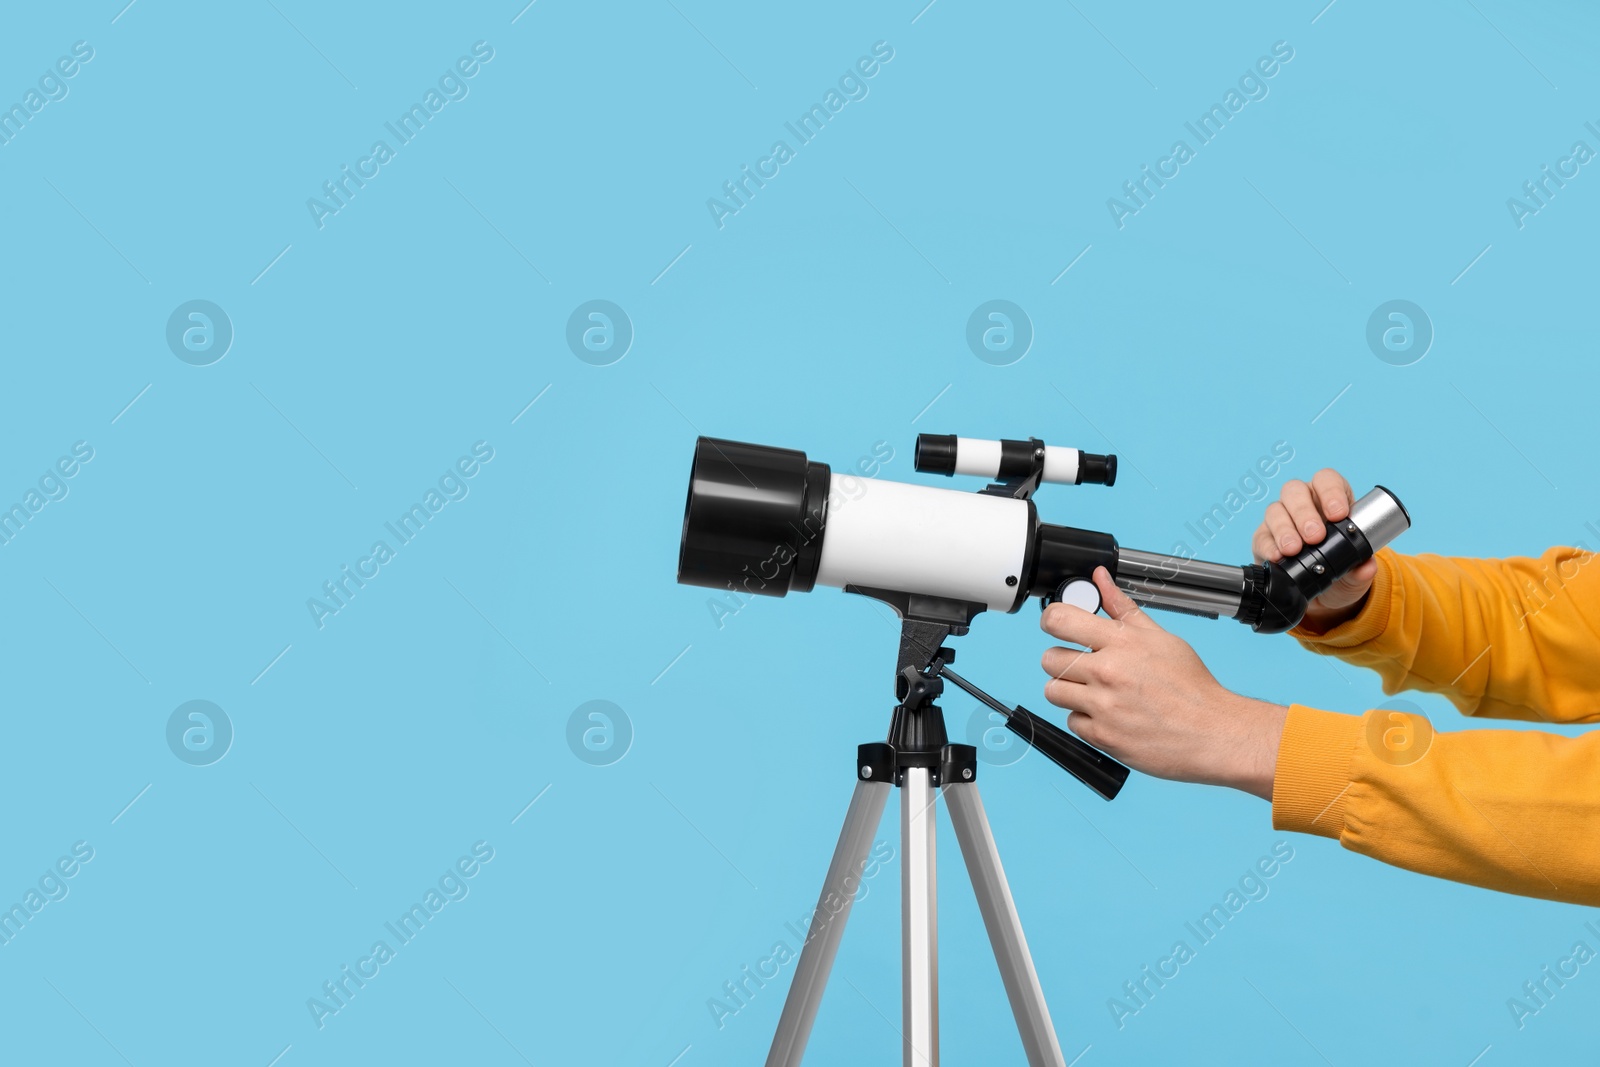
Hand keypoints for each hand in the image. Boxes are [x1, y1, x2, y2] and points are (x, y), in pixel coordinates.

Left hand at [1040, 568, 1284, 799]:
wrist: (1212, 733)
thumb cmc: (1191, 688)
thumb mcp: (1160, 638)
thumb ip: (1123, 609)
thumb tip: (1100, 578)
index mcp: (1122, 643)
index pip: (1060, 619)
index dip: (1052, 620)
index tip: (1056, 626)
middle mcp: (1108, 672)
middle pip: (1049, 659)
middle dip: (1062, 660)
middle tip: (1084, 666)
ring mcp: (1103, 706)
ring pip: (1053, 691)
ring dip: (1069, 691)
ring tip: (1096, 692)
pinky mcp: (1102, 736)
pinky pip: (1071, 721)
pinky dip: (1085, 719)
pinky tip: (1109, 715)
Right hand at [1251, 468, 1378, 631]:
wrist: (1322, 594)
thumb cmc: (1341, 569)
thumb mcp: (1357, 570)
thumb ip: (1363, 567)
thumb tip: (1366, 567)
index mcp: (1329, 499)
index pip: (1327, 480)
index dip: (1331, 492)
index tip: (1339, 514)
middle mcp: (1302, 504)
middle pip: (1295, 491)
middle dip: (1304, 512)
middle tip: (1315, 536)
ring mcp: (1280, 519)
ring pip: (1275, 510)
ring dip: (1284, 529)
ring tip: (1294, 549)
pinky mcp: (1264, 539)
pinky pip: (1262, 536)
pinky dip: (1269, 546)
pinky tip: (1277, 556)